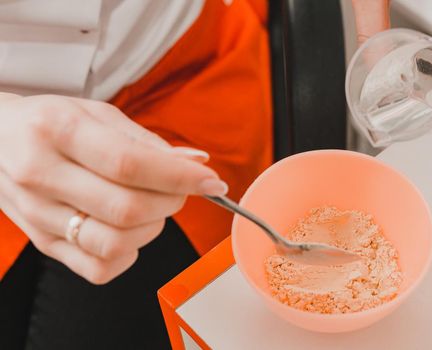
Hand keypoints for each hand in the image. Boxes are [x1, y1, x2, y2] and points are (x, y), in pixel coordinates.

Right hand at [0, 94, 226, 283]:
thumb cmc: (50, 124)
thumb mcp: (96, 114)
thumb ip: (148, 141)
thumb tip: (197, 161)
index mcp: (58, 130)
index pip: (130, 163)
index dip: (181, 177)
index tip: (211, 180)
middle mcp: (41, 174)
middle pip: (127, 208)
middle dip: (173, 202)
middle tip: (180, 189)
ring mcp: (38, 214)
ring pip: (115, 243)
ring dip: (152, 229)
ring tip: (151, 206)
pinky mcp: (41, 243)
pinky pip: (98, 268)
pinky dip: (128, 255)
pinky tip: (128, 229)